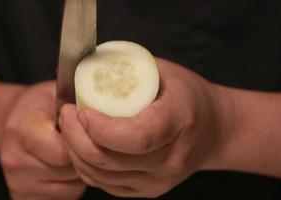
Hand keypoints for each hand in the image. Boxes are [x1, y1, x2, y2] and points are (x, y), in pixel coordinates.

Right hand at [0, 81, 85, 199]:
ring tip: (70, 151)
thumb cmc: (40, 106)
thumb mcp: (57, 92)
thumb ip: (77, 103)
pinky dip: (69, 185)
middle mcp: (14, 158)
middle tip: (82, 139)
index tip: (87, 130)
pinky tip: (63, 167)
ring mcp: (16, 181)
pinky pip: (63, 197)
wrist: (13, 121)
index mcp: (21, 128)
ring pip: (70, 188)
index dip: (83, 142)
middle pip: (69, 170)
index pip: (64, 151)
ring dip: (79, 172)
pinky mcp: (21, 197)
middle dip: (84, 157)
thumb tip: (105, 116)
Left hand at [60, 58, 226, 197]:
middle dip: (75, 137)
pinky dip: (85, 166)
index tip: (80, 109)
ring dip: (75, 151)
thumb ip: (124, 69)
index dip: (100, 127)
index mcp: (179, 122)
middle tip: (65, 114)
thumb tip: (81, 67)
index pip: (135, 137)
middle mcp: (171, 159)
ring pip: (101, 175)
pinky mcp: (149, 191)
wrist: (215, 130)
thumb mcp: (162, 71)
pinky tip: (81, 147)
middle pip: (109, 159)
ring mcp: (160, 181)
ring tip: (70, 128)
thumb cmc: (186, 95)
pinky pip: (105, 185)